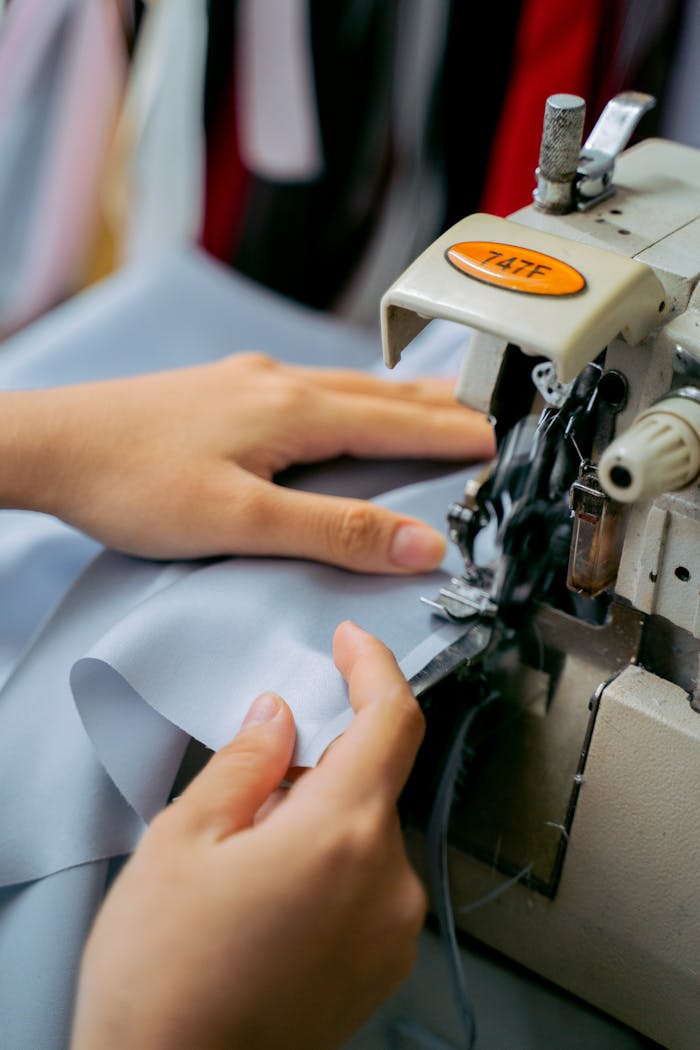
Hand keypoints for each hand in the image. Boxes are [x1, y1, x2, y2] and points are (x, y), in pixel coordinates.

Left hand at [3, 352, 492, 569]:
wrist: (51, 447)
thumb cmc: (132, 481)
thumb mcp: (241, 521)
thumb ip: (334, 532)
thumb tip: (420, 543)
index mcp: (294, 411)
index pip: (398, 424)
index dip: (453, 436)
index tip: (500, 440)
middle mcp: (278, 385)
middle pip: (381, 395)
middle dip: (439, 408)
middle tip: (486, 413)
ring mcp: (249, 382)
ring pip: (346, 387)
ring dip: (398, 398)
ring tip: (436, 402)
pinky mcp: (224, 392)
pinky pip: (311, 388)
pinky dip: (352, 397)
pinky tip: (344, 404)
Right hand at [70, 622, 427, 1049]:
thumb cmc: (164, 982)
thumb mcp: (182, 842)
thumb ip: (244, 762)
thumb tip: (278, 717)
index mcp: (340, 835)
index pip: (391, 720)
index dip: (374, 668)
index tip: (353, 646)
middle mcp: (387, 882)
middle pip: (372, 779)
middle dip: (317, 764)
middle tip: (247, 799)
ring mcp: (392, 931)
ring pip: (366, 832)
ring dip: (319, 820)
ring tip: (244, 869)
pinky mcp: (383, 966)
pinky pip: (370, 882)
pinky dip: (331, 865)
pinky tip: (270, 903)